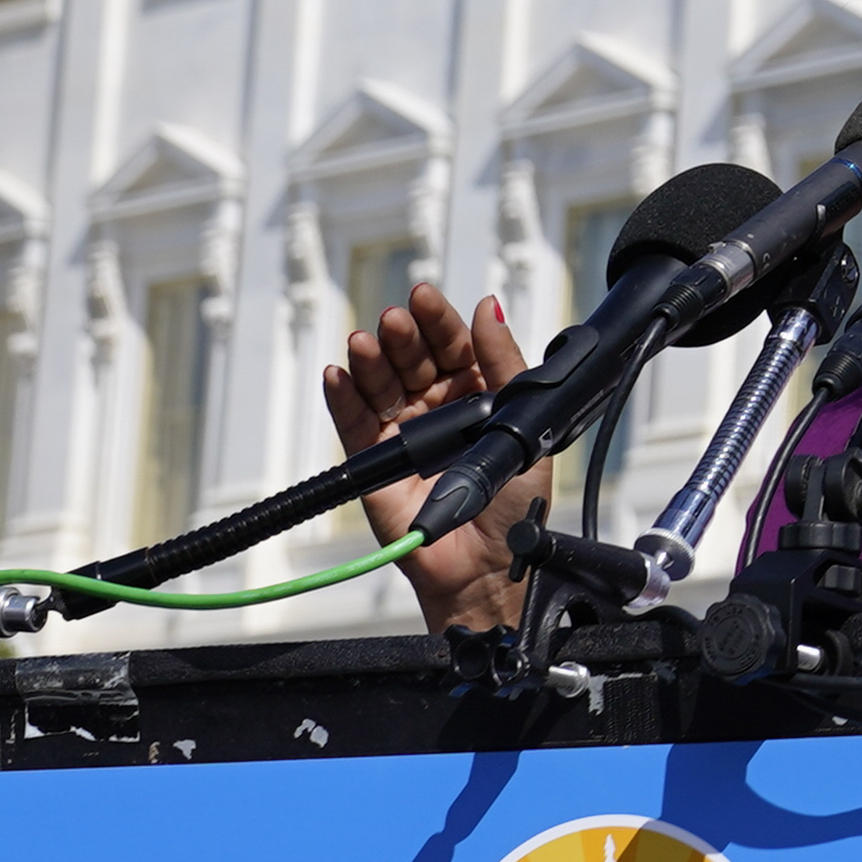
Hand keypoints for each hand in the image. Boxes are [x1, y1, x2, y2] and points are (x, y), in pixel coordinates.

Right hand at [321, 281, 537, 635]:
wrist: (489, 565)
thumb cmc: (514, 504)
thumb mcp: (524, 425)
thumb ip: (506, 366)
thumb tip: (489, 306)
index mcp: (478, 396)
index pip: (455, 347)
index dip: (440, 322)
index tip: (424, 296)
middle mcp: (438, 409)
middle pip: (413, 360)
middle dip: (403, 336)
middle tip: (396, 320)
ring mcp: (404, 433)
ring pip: (380, 385)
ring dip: (369, 360)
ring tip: (364, 342)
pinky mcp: (375, 462)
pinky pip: (355, 424)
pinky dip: (342, 398)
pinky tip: (336, 374)